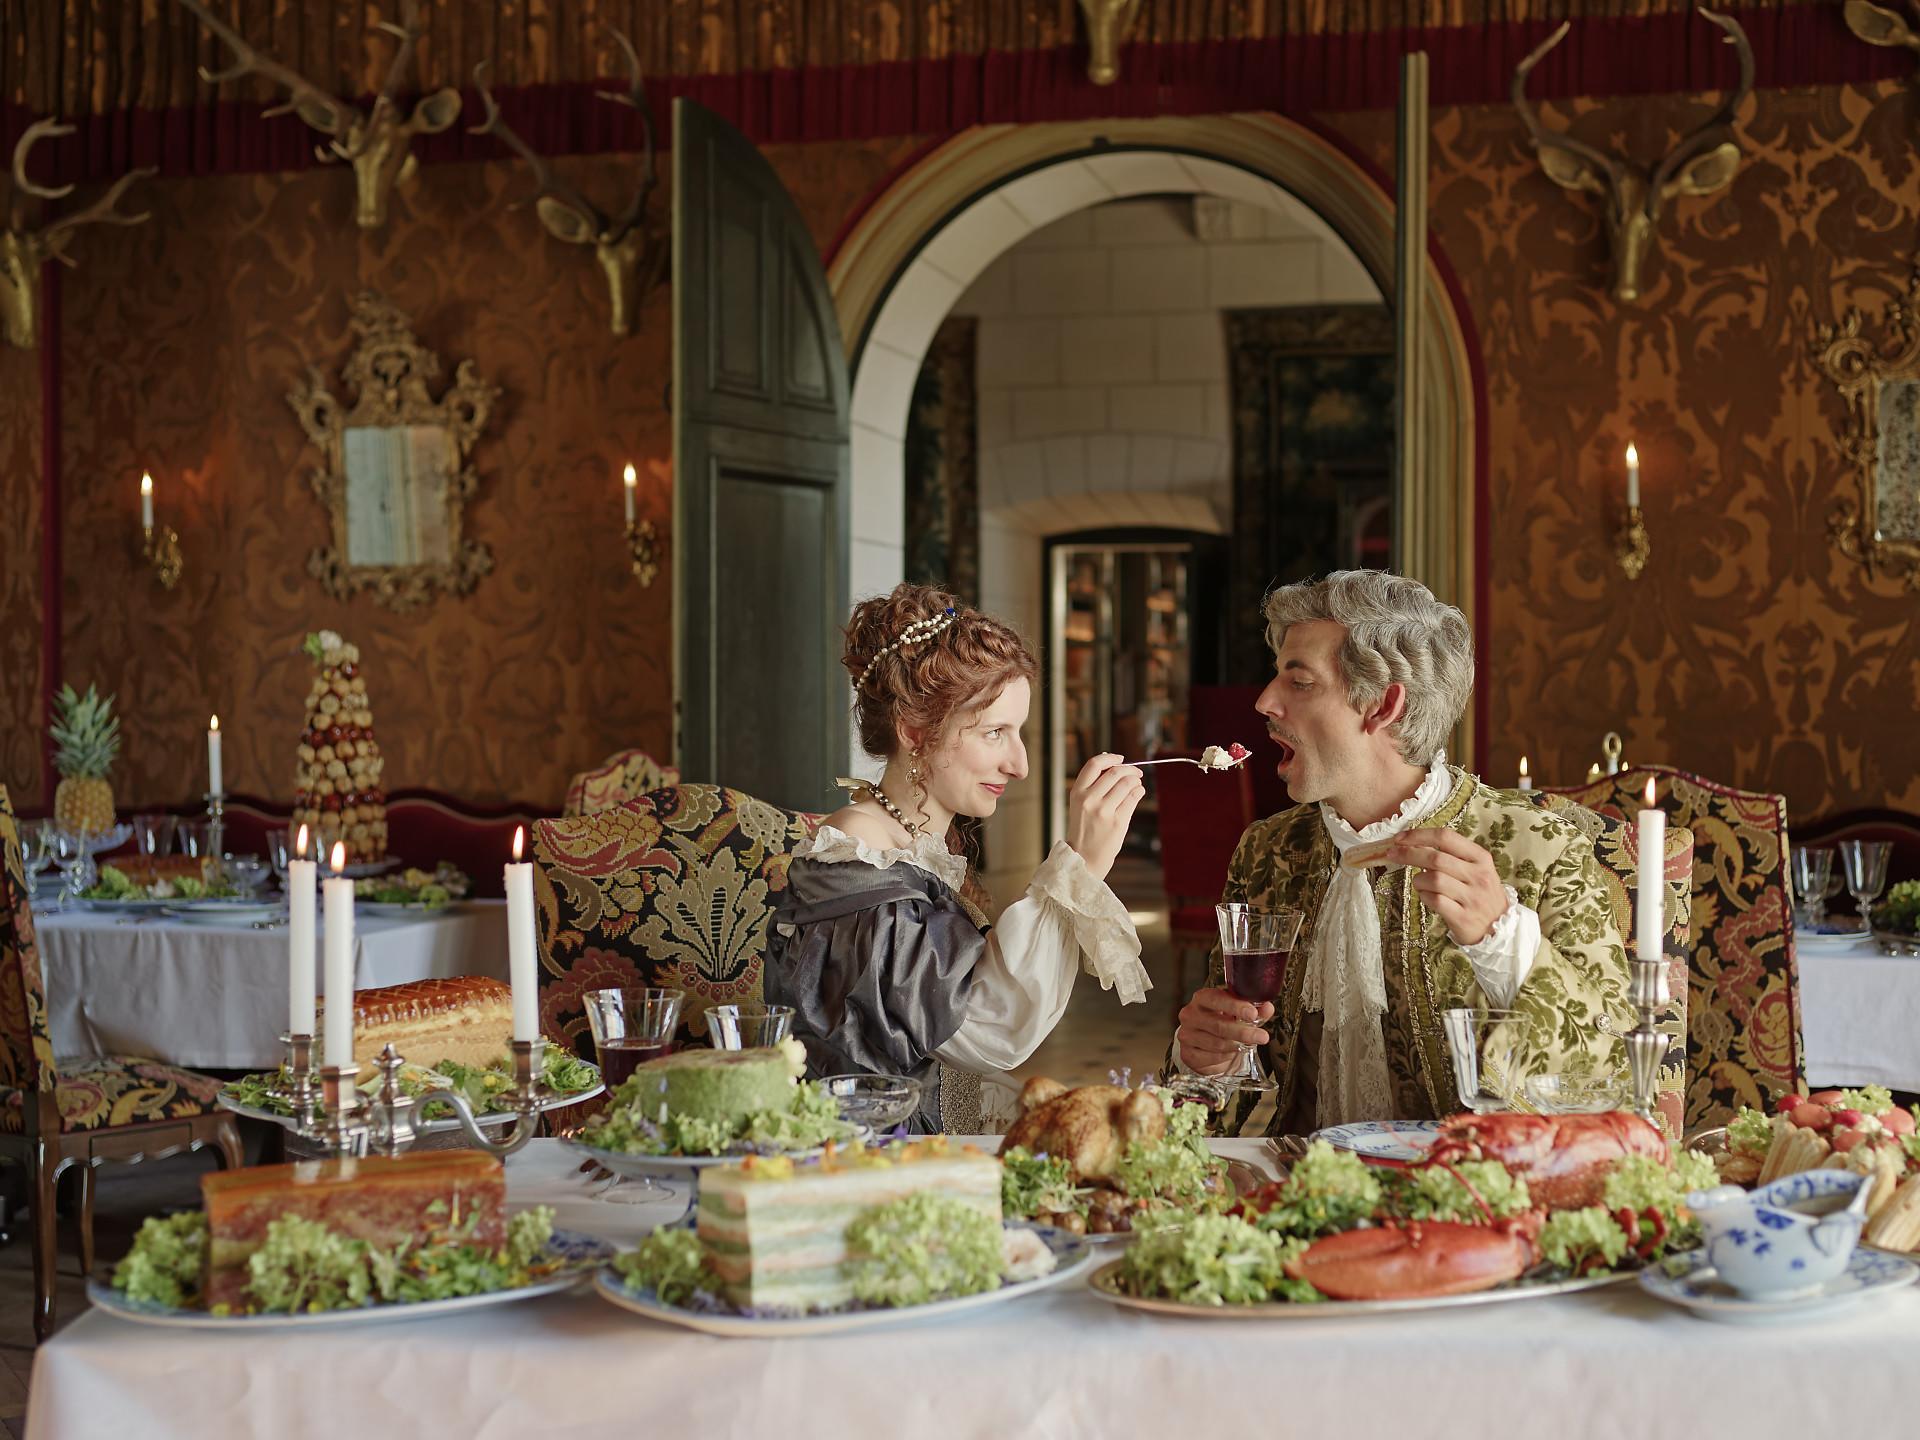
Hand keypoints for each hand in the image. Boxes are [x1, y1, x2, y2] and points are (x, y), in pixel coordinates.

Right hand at [1065, 753, 1144, 881]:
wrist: (1084, 858)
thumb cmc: (1085, 829)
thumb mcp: (1080, 805)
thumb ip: (1093, 785)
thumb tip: (1113, 762)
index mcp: (1077, 792)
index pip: (1094, 765)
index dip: (1110, 758)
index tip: (1120, 759)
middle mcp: (1089, 799)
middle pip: (1115, 772)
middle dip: (1130, 769)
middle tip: (1136, 773)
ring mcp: (1104, 811)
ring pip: (1127, 784)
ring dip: (1136, 781)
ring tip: (1136, 784)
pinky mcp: (1118, 822)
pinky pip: (1134, 798)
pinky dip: (1139, 792)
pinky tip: (1138, 793)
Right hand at [1175, 987, 1272, 1074]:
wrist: (1203, 1042)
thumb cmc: (1222, 1021)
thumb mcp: (1238, 1012)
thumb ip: (1254, 1009)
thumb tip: (1267, 1007)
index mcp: (1202, 998)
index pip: (1216, 999)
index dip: (1235, 1006)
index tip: (1253, 1013)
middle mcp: (1190, 1015)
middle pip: (1218, 1025)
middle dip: (1243, 1032)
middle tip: (1262, 1037)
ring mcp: (1187, 1035)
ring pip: (1217, 1044)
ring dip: (1237, 1046)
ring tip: (1247, 1045)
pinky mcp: (1188, 1053)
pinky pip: (1212, 1058)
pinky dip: (1226, 1057)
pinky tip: (1232, 1053)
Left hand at [1391, 827, 1509, 945]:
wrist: (1500, 928)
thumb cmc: (1480, 894)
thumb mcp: (1475, 870)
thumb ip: (1451, 856)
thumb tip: (1414, 843)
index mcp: (1481, 858)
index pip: (1446, 837)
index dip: (1419, 835)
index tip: (1399, 838)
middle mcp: (1478, 875)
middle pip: (1436, 857)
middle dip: (1408, 854)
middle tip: (1392, 854)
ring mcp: (1472, 897)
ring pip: (1433, 879)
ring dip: (1418, 879)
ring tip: (1420, 883)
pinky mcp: (1463, 917)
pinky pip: (1435, 900)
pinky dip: (1424, 896)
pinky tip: (1427, 896)